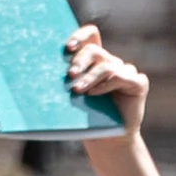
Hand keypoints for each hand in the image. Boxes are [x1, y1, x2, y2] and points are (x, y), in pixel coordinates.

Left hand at [65, 24, 148, 140]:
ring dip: (90, 77)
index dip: (80, 36)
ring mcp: (126, 72)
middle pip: (95, 51)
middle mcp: (111, 63)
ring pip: (107, 66)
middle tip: (70, 75)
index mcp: (94, 60)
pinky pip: (121, 76)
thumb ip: (63, 82)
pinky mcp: (138, 83)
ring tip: (77, 90)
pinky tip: (94, 94)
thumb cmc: (85, 118)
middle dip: (80, 61)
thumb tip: (37, 71)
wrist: (106, 140)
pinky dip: (106, 84)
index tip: (67, 48)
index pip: (90, 35)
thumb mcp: (70, 98)